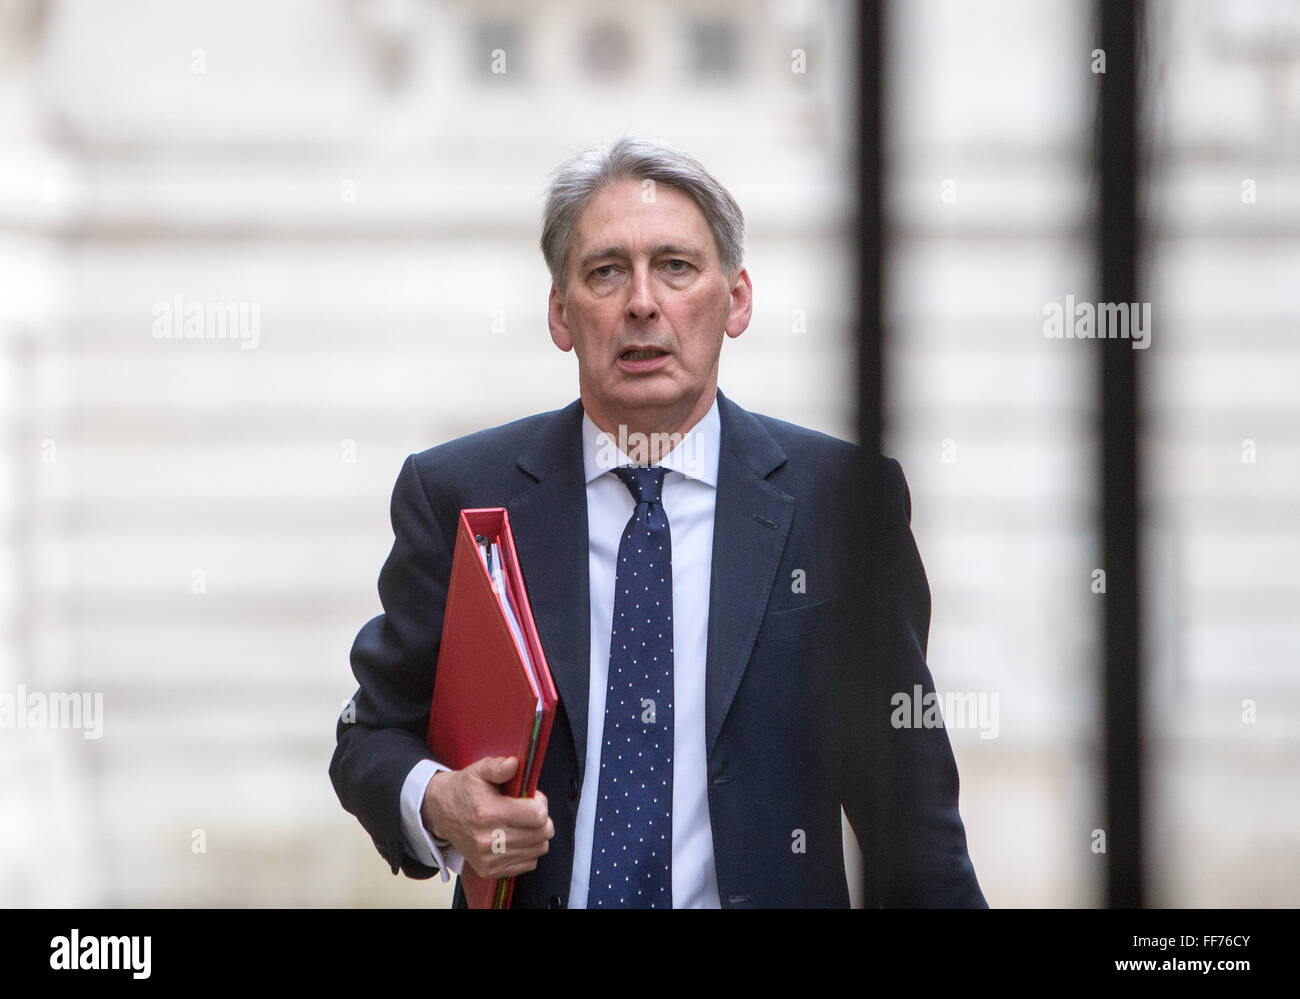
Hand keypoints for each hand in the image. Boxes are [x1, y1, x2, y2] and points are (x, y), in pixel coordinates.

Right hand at [421, 756, 553, 878]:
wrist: (440, 813)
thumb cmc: (463, 791)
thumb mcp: (478, 771)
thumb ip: (498, 766)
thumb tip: (513, 764)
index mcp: (489, 813)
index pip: (537, 815)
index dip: (541, 803)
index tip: (533, 798)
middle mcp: (489, 840)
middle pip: (542, 834)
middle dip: (542, 819)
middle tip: (528, 810)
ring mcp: (489, 858)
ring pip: (539, 849)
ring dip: (536, 835)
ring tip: (521, 823)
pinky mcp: (489, 870)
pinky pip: (529, 863)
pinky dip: (528, 850)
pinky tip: (516, 837)